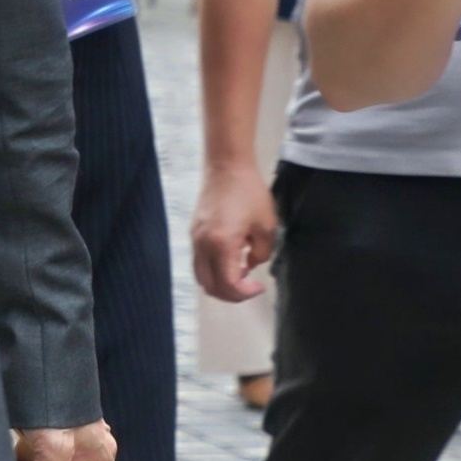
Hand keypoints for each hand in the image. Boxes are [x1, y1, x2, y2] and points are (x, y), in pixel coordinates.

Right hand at [191, 162, 278, 303]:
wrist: (227, 166)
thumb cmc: (250, 193)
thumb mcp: (267, 226)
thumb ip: (261, 253)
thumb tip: (249, 263)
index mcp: (221, 245)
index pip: (229, 284)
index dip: (245, 293)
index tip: (259, 287)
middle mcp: (203, 246)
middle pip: (211, 287)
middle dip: (231, 294)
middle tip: (249, 287)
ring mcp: (195, 239)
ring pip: (201, 276)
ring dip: (220, 283)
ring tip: (240, 274)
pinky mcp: (194, 232)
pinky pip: (199, 262)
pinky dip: (213, 270)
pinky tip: (230, 260)